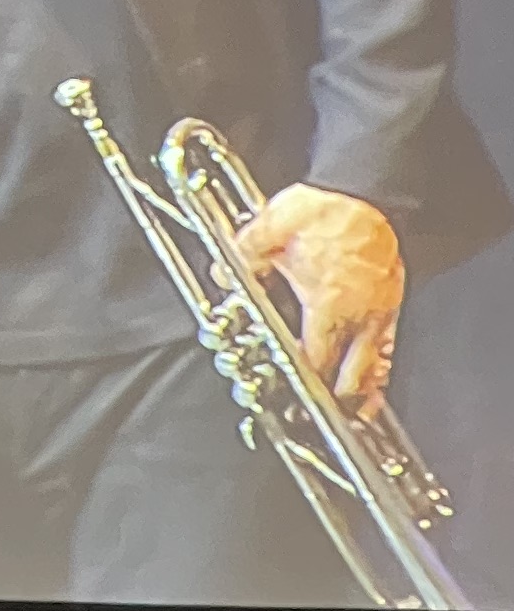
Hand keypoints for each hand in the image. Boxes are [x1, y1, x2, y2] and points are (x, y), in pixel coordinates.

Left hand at [234, 182, 405, 410]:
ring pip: (375, 365)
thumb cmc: (326, 211)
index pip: (313, 359)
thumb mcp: (271, 229)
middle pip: (349, 374)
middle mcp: (359, 316)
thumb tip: (221, 272)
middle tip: (319, 416)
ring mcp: (380, 311)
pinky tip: (375, 381)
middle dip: (334, 399)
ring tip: (355, 415)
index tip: (288, 397)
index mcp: (330, 305)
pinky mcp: (390, 302)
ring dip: (362, 391)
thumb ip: (243, 256)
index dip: (302, 382)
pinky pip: (388, 345)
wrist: (368, 194)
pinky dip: (381, 368)